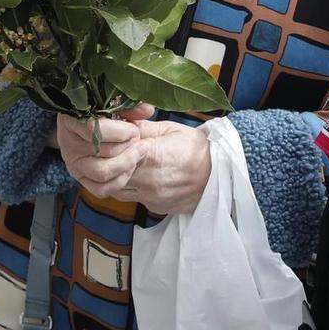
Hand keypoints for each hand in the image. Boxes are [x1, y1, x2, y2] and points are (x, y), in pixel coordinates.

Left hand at [55, 106, 212, 215]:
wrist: (221, 176)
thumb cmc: (197, 148)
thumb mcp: (170, 129)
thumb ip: (141, 128)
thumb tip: (119, 122)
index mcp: (152, 155)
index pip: (114, 151)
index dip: (108, 143)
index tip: (109, 136)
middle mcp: (148, 179)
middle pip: (110, 172)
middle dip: (107, 160)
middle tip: (109, 150)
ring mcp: (150, 196)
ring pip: (115, 188)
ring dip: (113, 176)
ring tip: (120, 163)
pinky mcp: (154, 207)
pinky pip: (129, 197)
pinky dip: (126, 186)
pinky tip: (134, 175)